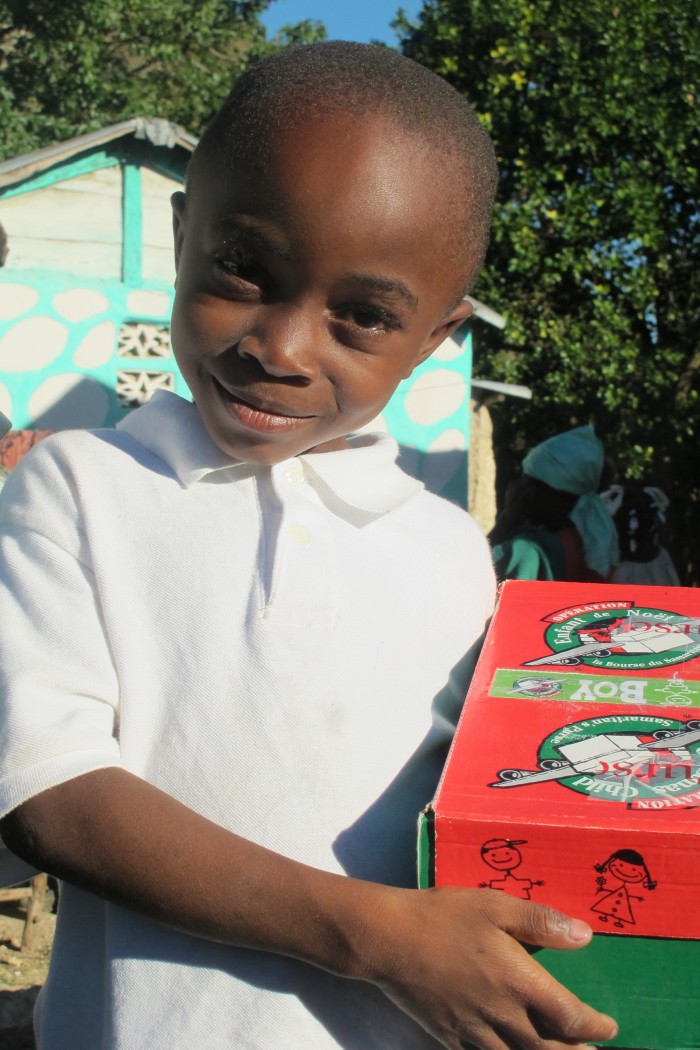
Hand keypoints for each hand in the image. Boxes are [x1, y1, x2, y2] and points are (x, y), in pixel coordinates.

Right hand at [362, 885, 617, 1049]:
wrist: (387, 940)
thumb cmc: (442, 917)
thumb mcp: (494, 905)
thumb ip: (540, 922)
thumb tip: (585, 936)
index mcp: (518, 982)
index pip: (570, 1018)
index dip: (595, 1026)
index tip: (610, 1026)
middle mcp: (502, 1016)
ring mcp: (475, 1032)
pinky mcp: (451, 1038)